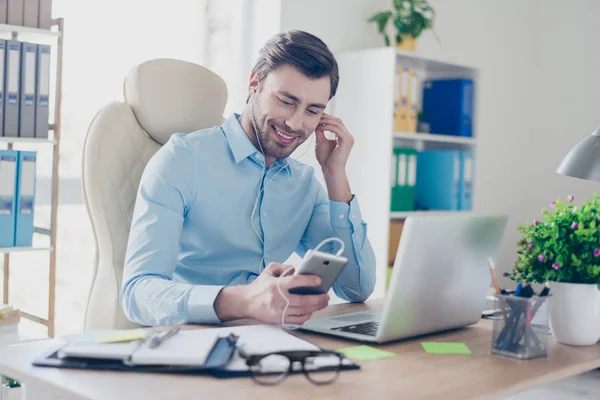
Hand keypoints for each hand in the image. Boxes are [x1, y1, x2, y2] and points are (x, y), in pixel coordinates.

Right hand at [214, 262, 329, 323]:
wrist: (246, 302)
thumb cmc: (259, 286)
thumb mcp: (269, 271)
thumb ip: (283, 267)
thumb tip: (297, 269)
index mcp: (275, 285)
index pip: (295, 282)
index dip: (309, 281)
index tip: (319, 280)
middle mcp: (278, 299)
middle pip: (303, 301)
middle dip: (318, 299)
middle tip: (326, 296)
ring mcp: (278, 312)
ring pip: (302, 312)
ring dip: (315, 308)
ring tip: (322, 303)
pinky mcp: (278, 320)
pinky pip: (297, 321)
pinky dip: (306, 316)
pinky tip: (311, 311)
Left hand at [315, 113, 354, 172]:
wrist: (330, 170)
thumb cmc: (326, 159)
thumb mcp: (321, 141)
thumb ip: (320, 131)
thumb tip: (317, 122)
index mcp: (343, 136)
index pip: (336, 123)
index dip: (327, 118)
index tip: (316, 117)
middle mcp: (348, 136)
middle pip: (338, 121)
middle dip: (326, 118)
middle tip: (316, 116)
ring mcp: (349, 138)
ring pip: (338, 123)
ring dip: (326, 121)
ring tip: (317, 122)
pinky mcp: (347, 141)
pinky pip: (337, 130)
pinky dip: (328, 127)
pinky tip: (321, 127)